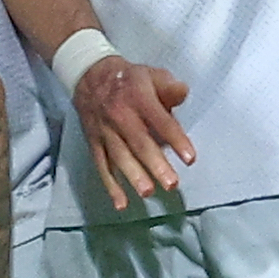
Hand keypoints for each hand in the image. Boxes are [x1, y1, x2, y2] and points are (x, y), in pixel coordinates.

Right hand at [74, 55, 195, 210]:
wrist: (88, 76)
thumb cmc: (129, 79)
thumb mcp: (151, 74)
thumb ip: (169, 86)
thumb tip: (183, 93)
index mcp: (139, 98)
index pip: (160, 120)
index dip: (176, 138)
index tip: (190, 158)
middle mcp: (121, 116)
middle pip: (139, 143)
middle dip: (155, 164)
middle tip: (171, 184)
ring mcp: (106, 132)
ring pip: (120, 157)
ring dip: (133, 176)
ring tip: (148, 193)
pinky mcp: (94, 143)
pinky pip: (102, 166)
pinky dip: (111, 186)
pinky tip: (121, 203)